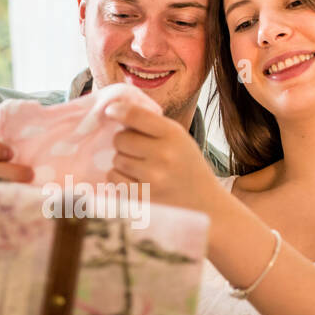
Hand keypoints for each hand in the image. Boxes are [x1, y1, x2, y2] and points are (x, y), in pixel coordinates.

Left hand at [104, 103, 219, 215]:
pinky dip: (119, 178)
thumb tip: (115, 111)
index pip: (135, 115)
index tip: (110, 111)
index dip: (117, 110)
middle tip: (136, 150)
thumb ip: (152, 125)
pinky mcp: (142, 198)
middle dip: (123, 142)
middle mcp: (164, 154)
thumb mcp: (179, 139)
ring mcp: (153, 178)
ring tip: (139, 168)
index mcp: (173, 134)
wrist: (205, 205)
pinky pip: (114, 179)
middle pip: (121, 139)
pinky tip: (134, 180)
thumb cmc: (186, 167)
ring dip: (122, 161)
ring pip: (116, 159)